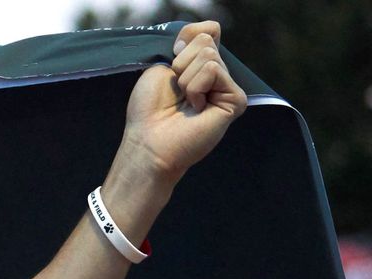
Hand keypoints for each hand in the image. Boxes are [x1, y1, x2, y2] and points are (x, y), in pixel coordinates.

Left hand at [120, 21, 247, 181]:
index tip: (170, 63)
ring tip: (185, 102)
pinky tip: (196, 109)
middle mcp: (218, 75)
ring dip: (186, 78)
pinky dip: (195, 87)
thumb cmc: (148, 110)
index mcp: (200, 66)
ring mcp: (228, 87)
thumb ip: (185, 43)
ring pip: (209, 55)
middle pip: (205, 39)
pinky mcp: (236, 100)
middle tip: (176, 91)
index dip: (185, 40)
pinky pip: (213, 71)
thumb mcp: (160, 66)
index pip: (207, 30)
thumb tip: (210, 29)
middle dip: (181, 63)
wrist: (148, 143)